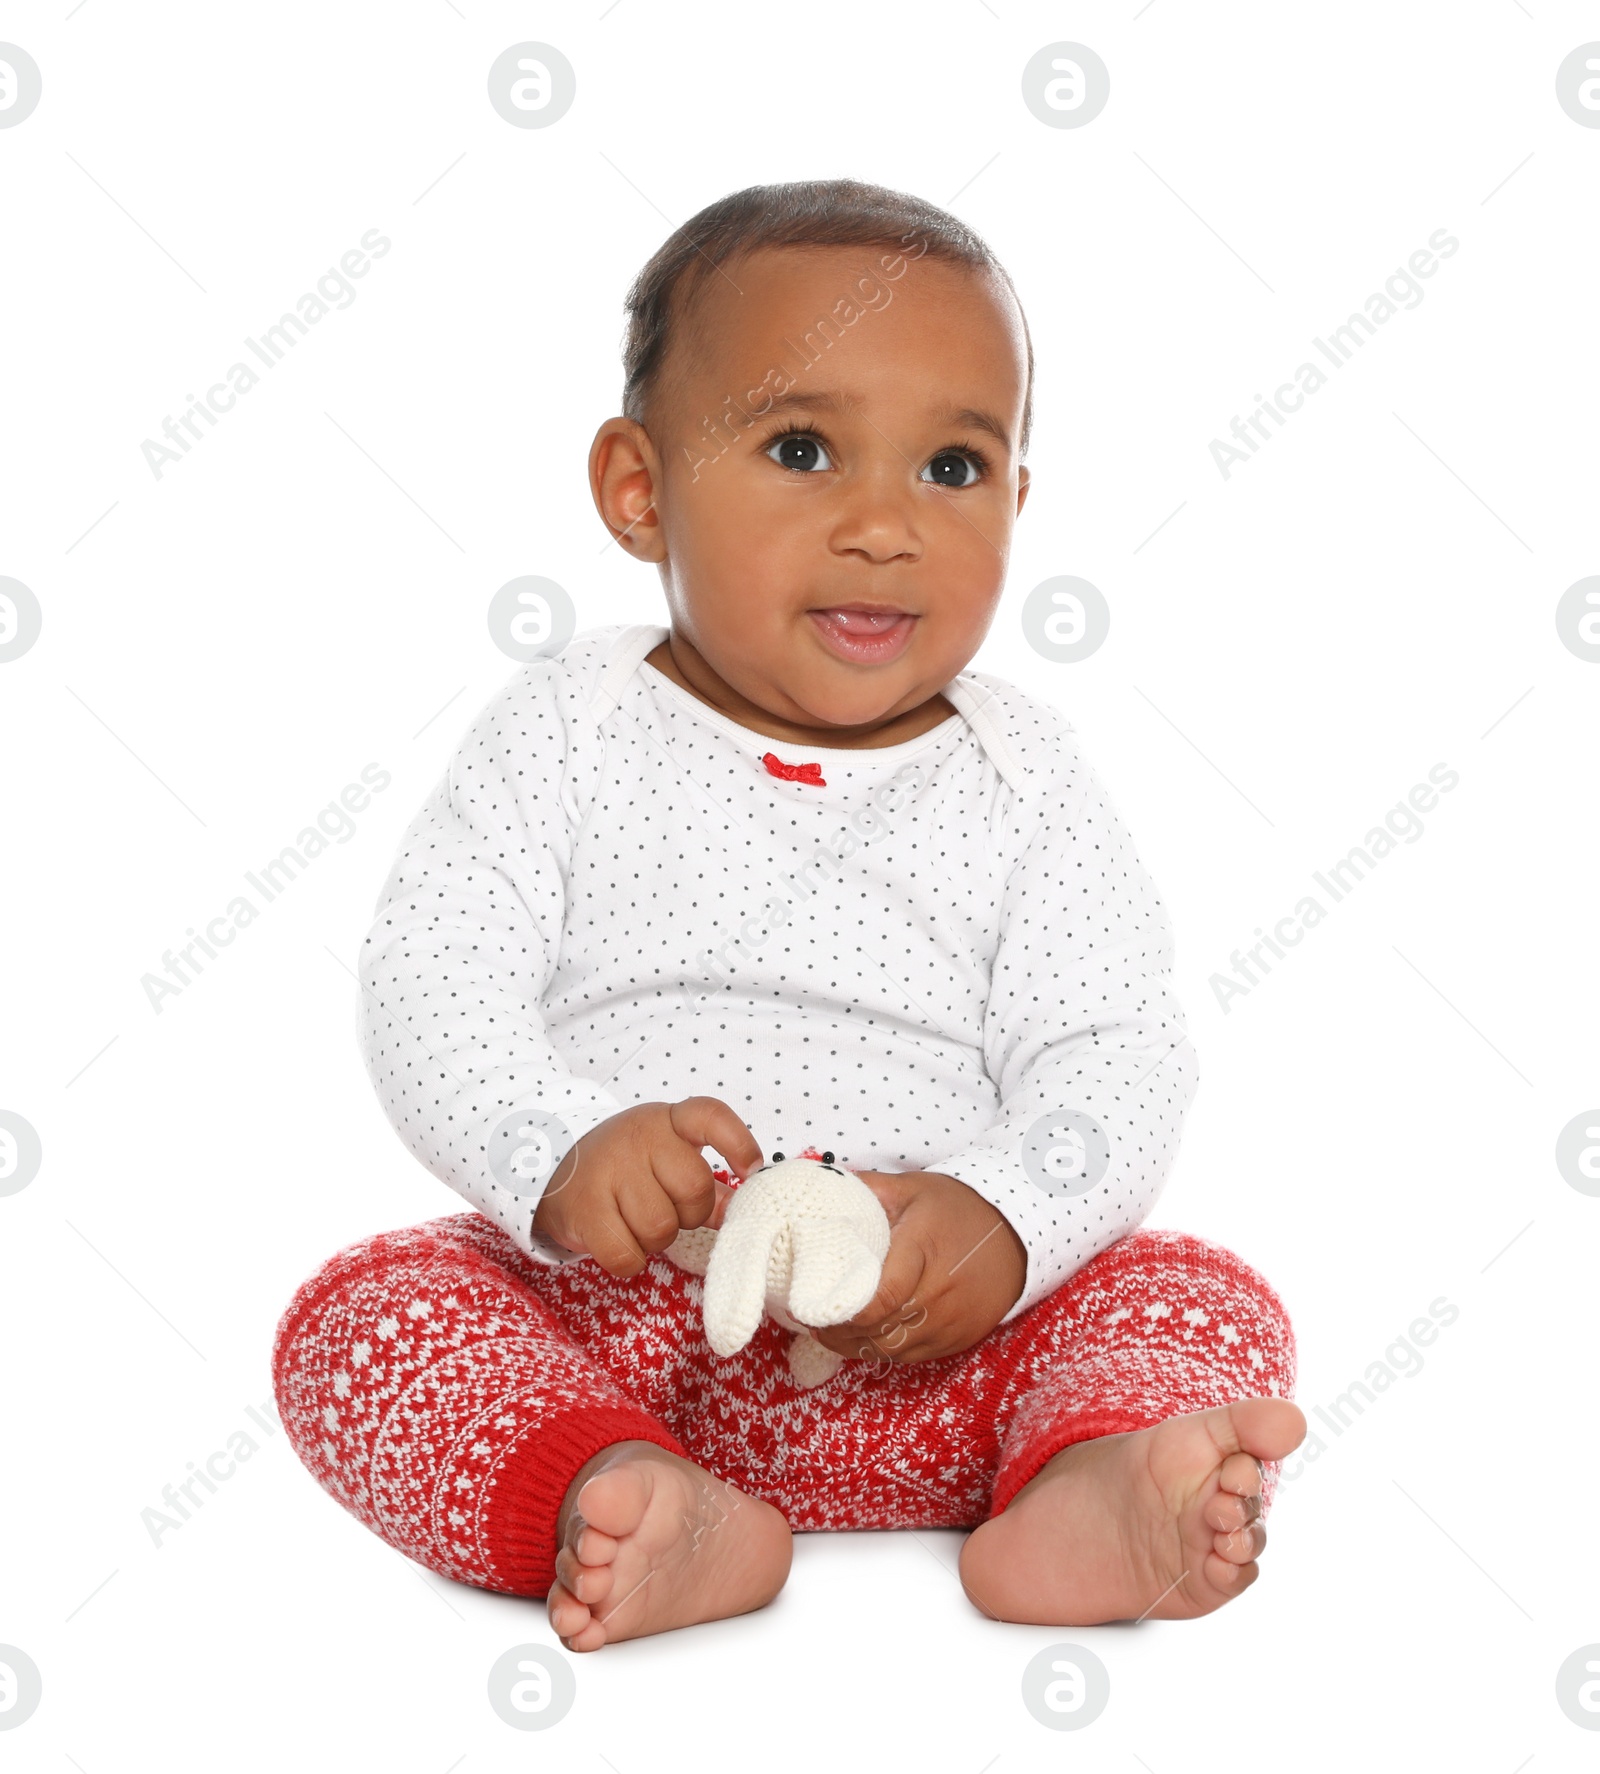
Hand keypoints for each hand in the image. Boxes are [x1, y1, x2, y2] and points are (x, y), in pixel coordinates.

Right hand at [532, 1098, 761, 1277]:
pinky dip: (629, 1260)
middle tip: (667, 1209)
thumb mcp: (665, 1159)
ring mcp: (608, 1170)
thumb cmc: (625, 1168)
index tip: (748, 1170)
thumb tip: (738, 1208)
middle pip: (694, 1189)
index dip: (738, 1143)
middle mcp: (639, 1137)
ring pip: (661, 1228)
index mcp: (667, 1121)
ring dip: (655, 1239)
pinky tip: (619, 1241)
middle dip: (689, 1213)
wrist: (554, 1171)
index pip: (711, 1116)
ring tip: (637, 1222)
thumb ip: (705, 1184)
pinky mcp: (585, 1209)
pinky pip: (627, 1255)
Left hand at [793, 1170, 1025, 1364]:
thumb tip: (819, 1185)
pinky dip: (881, 1350)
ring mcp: (951, 1322)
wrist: (1015, 1233)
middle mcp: (939, 1292)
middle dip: (838, 1330)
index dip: (841, 1310)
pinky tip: (861, 1337)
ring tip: (828, 1329)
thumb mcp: (911, 1188)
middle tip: (809, 1317)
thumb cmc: (956, 1208)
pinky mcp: (958, 1340)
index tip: (810, 1303)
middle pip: (879, 1331)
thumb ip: (864, 1189)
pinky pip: (910, 1357)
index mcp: (922, 1250)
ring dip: (854, 1345)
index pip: (879, 1298)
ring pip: (891, 1350)